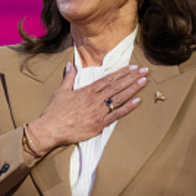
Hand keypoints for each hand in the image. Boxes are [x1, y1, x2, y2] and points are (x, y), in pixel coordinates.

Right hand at [28, 63, 147, 154]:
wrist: (51, 130)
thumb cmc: (54, 112)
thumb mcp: (61, 91)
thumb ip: (69, 77)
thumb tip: (70, 65)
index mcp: (87, 91)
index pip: (108, 79)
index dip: (122, 73)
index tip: (132, 67)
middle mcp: (95, 100)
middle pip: (117, 86)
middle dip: (132, 77)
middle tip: (144, 71)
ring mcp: (99, 112)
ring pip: (119, 98)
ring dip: (133, 89)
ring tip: (143, 81)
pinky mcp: (99, 125)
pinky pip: (117, 115)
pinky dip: (128, 108)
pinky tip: (137, 101)